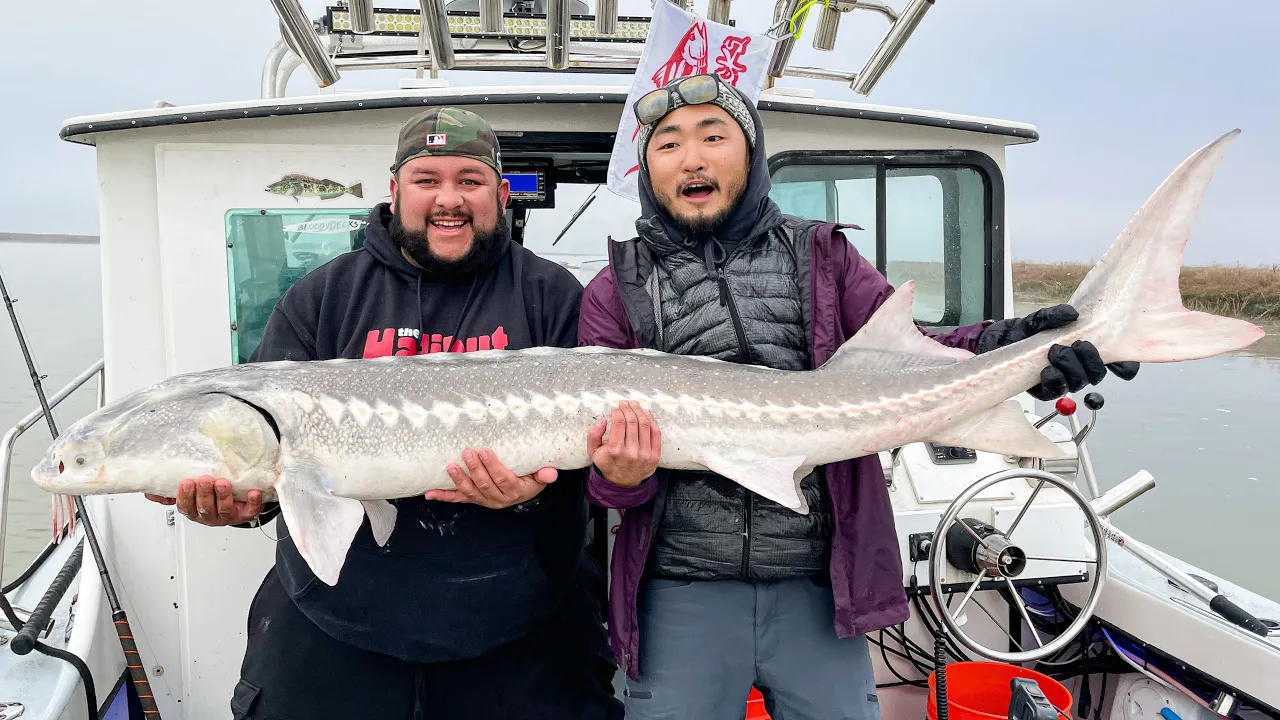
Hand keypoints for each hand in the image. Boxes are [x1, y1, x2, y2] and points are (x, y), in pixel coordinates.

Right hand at [144, 476, 264, 525]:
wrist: (236, 501)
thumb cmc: (209, 496)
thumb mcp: (189, 493)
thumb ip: (169, 494)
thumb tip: (149, 493)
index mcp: (194, 511)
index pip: (186, 507)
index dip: (186, 496)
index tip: (187, 482)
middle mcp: (209, 515)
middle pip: (204, 508)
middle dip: (204, 494)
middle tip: (206, 480)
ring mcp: (228, 515)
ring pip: (223, 509)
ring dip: (223, 496)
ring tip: (223, 483)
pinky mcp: (245, 513)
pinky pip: (250, 510)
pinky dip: (252, 502)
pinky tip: (252, 493)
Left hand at [427, 448, 556, 508]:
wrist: (525, 491)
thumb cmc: (531, 478)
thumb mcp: (540, 476)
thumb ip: (544, 474)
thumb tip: (550, 472)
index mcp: (515, 491)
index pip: (503, 479)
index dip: (493, 467)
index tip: (485, 451)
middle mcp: (499, 498)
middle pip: (485, 485)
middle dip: (475, 469)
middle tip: (467, 453)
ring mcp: (485, 500)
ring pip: (471, 492)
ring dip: (460, 480)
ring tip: (451, 467)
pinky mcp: (474, 499)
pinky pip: (458, 499)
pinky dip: (444, 497)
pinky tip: (430, 494)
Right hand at [587, 400, 661, 487]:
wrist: (623, 482)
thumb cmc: (608, 463)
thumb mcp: (594, 452)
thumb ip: (593, 435)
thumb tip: (603, 420)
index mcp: (615, 450)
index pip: (619, 423)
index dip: (618, 411)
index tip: (616, 408)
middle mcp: (631, 452)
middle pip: (632, 421)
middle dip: (628, 408)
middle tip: (625, 403)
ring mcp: (644, 454)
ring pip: (645, 424)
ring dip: (640, 411)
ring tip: (635, 405)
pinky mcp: (655, 455)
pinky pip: (656, 433)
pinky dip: (651, 420)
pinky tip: (645, 413)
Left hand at [976, 304, 1139, 400]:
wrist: (1002, 340)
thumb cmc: (1027, 330)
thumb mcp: (1042, 317)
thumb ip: (1056, 314)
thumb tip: (1072, 315)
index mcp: (1087, 350)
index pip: (1116, 362)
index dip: (1125, 366)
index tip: (1123, 365)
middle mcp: (1078, 367)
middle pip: (1097, 374)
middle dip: (1090, 361)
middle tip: (1077, 345)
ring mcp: (1063, 379)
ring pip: (1078, 383)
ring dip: (1070, 368)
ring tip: (1055, 352)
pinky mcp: (1044, 389)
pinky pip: (1055, 392)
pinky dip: (1054, 380)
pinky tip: (1047, 370)